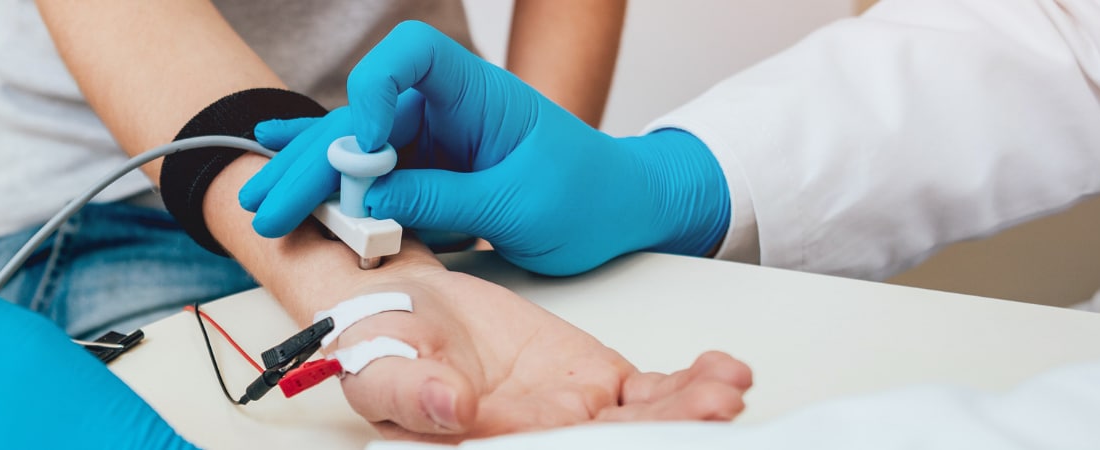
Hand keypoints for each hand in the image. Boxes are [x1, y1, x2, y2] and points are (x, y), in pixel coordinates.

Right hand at [244, 21, 732, 275]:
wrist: (618, 209)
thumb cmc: (587, 197)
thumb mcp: (519, 206)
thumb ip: (444, 200)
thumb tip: (372, 199)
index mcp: (478, 93)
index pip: (411, 58)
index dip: (375, 93)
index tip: (363, 149)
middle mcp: (445, 106)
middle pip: (364, 113)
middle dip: (313, 159)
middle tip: (273, 203)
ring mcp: (431, 136)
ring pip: (353, 145)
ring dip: (304, 174)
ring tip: (261, 202)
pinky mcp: (424, 166)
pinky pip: (365, 164)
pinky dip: (322, 163)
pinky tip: (276, 152)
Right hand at [331, 257, 753, 440]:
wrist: (408, 304)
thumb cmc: (383, 342)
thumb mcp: (375, 364)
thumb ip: (410, 391)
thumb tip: (450, 408)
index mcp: (481, 447)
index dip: (570, 443)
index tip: (606, 428)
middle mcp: (535, 439)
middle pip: (606, 446)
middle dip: (662, 435)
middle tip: (707, 415)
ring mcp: (573, 415)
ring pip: (640, 423)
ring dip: (687, 412)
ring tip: (724, 393)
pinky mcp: (597, 382)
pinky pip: (651, 393)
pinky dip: (690, 384)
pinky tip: (723, 374)